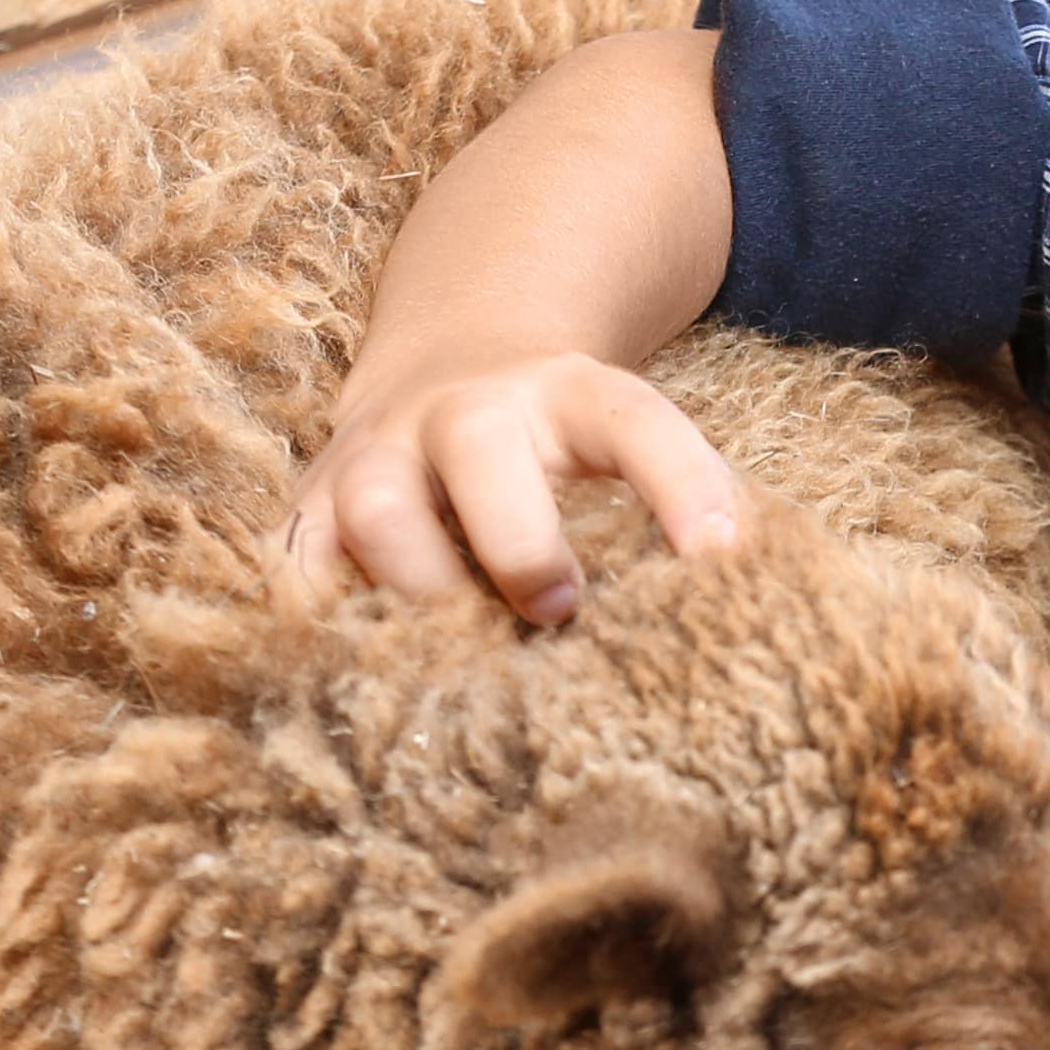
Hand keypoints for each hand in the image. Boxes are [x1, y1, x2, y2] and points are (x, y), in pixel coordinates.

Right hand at [273, 351, 742, 623]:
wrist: (442, 366)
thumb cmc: (560, 442)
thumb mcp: (625, 439)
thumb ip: (682, 496)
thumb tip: (748, 595)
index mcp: (568, 394)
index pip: (635, 421)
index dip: (681, 484)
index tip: (721, 555)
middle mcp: (463, 412)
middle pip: (479, 450)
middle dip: (522, 540)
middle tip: (559, 607)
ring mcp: (377, 455)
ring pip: (377, 513)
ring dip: (423, 592)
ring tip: (464, 661)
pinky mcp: (310, 507)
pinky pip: (300, 572)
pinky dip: (329, 632)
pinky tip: (376, 683)